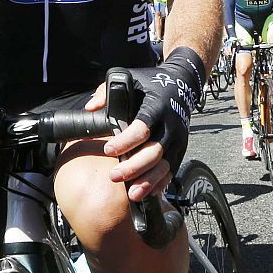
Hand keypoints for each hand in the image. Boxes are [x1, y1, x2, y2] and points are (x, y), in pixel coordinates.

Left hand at [105, 50, 205, 199]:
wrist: (182, 84)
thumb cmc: (151, 83)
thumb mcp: (129, 78)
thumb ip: (106, 92)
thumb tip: (90, 108)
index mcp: (156, 106)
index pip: (142, 127)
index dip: (125, 141)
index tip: (109, 150)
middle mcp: (170, 125)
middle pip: (154, 151)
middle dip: (134, 167)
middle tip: (114, 176)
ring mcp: (178, 139)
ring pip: (165, 165)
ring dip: (148, 181)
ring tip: (132, 194)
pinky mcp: (180, 149)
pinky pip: (172, 170)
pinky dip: (161, 183)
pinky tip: (148, 193)